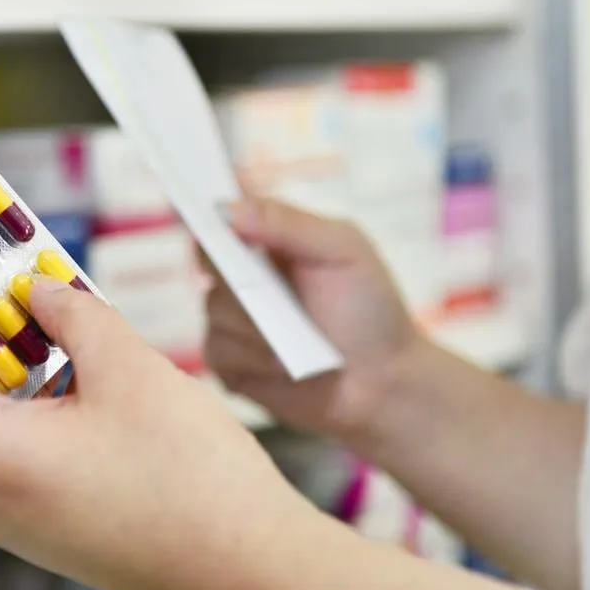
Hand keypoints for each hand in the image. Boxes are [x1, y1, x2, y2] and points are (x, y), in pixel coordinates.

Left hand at [0, 264, 328, 589]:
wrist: (251, 571)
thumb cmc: (194, 484)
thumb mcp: (131, 371)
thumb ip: (72, 315)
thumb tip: (39, 291)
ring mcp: (20, 509)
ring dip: (11, 353)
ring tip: (46, 300)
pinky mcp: (52, 514)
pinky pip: (23, 438)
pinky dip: (38, 390)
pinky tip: (80, 355)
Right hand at [205, 197, 426, 443]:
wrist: (384, 381)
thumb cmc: (370, 308)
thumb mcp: (343, 249)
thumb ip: (289, 222)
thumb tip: (227, 208)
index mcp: (268, 241)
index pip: (221, 217)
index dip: (207, 215)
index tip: (204, 216)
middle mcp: (243, 277)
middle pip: (210, 260)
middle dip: (240, 277)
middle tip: (271, 294)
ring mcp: (233, 320)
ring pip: (214, 309)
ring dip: (255, 325)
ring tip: (298, 340)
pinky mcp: (231, 364)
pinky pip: (218, 351)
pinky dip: (252, 358)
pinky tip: (284, 365)